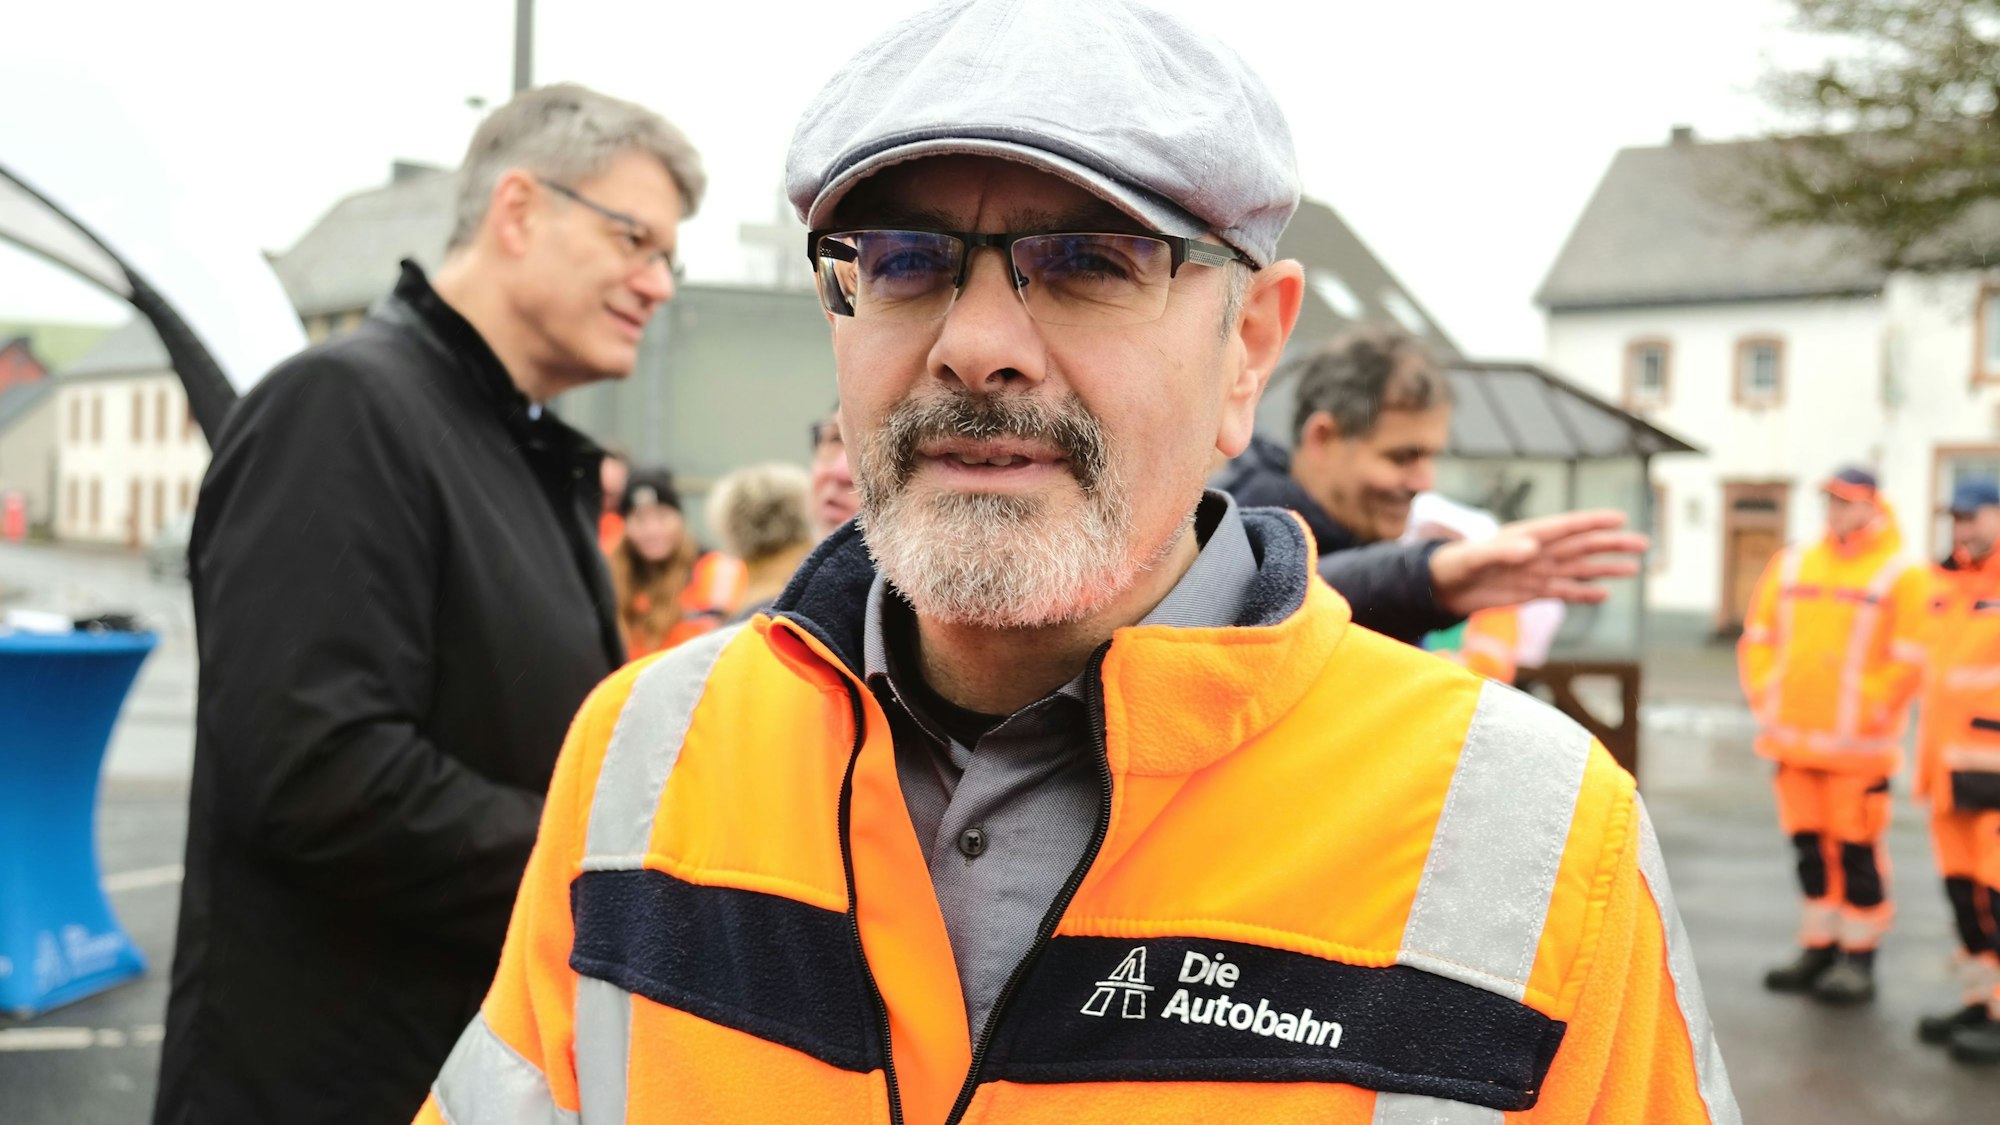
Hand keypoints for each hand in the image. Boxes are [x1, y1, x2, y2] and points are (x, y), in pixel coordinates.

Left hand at [1428, 509, 1647, 616]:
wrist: (1442, 587)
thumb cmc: (1455, 564)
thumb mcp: (1475, 557)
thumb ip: (1501, 552)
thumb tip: (1531, 549)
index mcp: (1526, 536)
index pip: (1566, 526)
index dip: (1592, 522)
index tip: (1619, 518)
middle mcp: (1537, 552)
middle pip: (1581, 546)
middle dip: (1611, 544)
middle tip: (1642, 543)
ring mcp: (1537, 572)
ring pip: (1578, 569)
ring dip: (1605, 568)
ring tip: (1634, 568)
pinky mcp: (1531, 592)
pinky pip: (1563, 591)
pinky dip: (1583, 593)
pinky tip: (1605, 594)